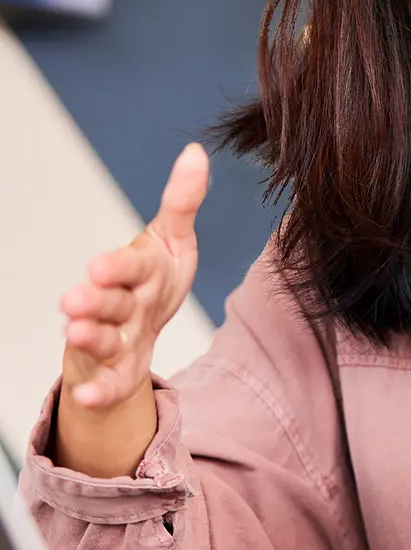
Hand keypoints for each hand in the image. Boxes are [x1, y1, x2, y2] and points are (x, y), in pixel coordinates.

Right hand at [60, 143, 208, 409]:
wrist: (143, 330)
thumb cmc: (154, 280)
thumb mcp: (173, 240)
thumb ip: (182, 201)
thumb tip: (195, 152)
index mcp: (136, 271)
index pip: (127, 266)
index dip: (116, 267)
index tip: (99, 265)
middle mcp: (117, 305)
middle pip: (105, 303)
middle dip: (91, 302)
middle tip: (74, 301)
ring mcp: (111, 340)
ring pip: (98, 341)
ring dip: (88, 339)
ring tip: (75, 335)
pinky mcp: (114, 375)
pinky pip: (106, 386)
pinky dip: (98, 392)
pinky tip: (88, 397)